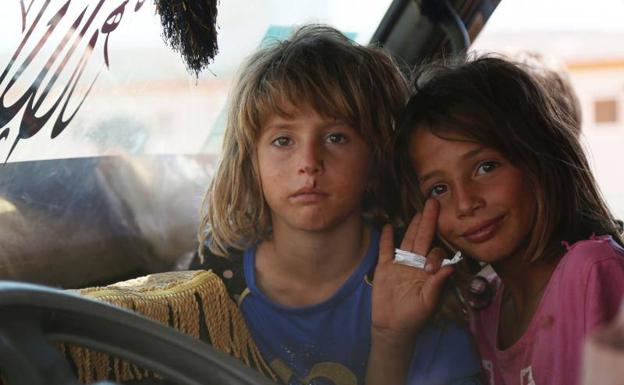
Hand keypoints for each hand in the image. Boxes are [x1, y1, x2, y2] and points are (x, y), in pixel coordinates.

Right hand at [371, 199, 453, 340]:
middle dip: (428, 221)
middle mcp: (415, 264)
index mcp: (428, 271)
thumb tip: (450, 267)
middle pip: (422, 238)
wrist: (392, 326)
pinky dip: (386, 238)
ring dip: (412, 225)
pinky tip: (388, 225)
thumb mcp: (428, 302)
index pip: (434, 254)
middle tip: (433, 202)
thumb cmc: (414, 317)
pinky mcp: (384, 267)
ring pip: (407, 240)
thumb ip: (438, 284)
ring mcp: (400, 264)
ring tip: (419, 210)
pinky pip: (385, 249)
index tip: (430, 268)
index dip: (435, 255)